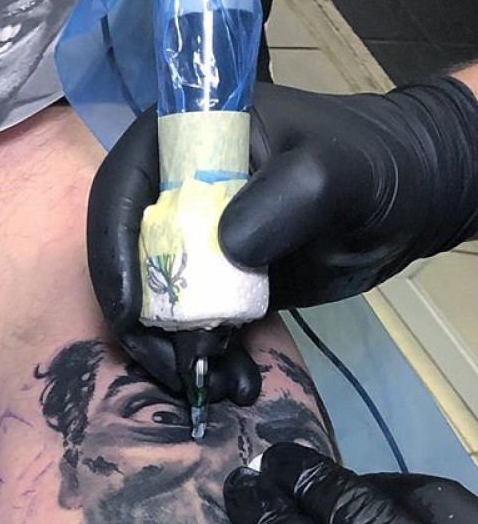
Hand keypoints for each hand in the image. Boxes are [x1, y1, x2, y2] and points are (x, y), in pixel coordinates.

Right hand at [88, 78, 477, 400]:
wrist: (410, 201)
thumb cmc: (372, 165)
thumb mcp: (335, 170)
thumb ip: (286, 196)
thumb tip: (227, 246)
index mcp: (183, 140)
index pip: (119, 192)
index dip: (112, 250)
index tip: (130, 309)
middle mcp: (173, 189)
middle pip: (125, 256)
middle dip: (140, 319)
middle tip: (170, 364)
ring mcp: (190, 239)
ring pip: (153, 299)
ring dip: (172, 350)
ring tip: (211, 383)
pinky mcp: (213, 281)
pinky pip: (191, 323)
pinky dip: (206, 358)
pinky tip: (233, 382)